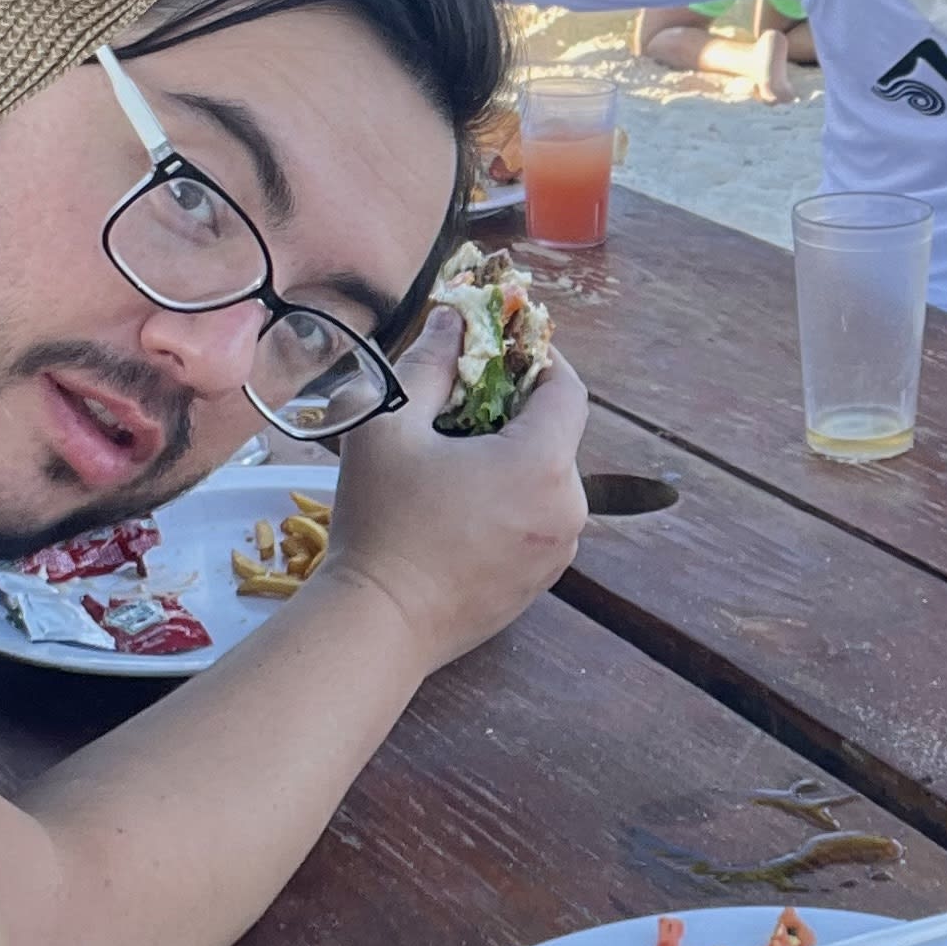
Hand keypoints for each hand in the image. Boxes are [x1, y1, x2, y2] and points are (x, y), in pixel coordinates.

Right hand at [305, 306, 591, 682]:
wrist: (378, 626)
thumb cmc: (381, 522)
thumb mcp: (390, 427)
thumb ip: (428, 365)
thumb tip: (452, 319)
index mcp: (541, 462)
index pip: (568, 388)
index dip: (537, 360)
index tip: (496, 352)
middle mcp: (567, 507)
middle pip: (558, 435)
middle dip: (515, 412)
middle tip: (458, 408)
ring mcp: (558, 551)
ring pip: (548, 480)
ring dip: (512, 459)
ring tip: (451, 463)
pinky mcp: (541, 583)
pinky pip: (538, 521)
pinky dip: (511, 503)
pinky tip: (458, 510)